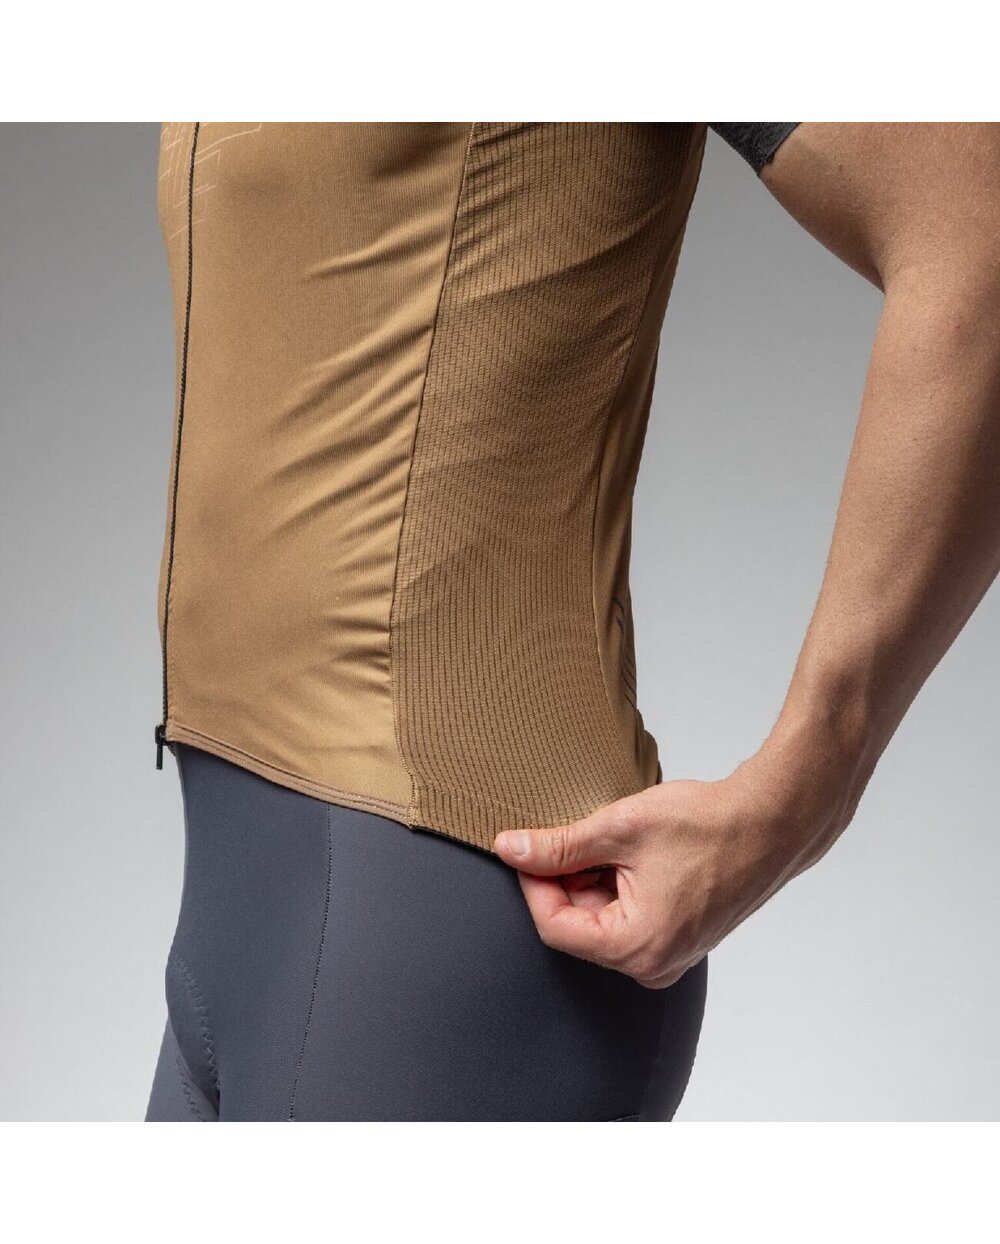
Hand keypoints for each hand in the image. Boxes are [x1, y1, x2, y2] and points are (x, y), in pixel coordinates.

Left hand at [492, 730, 857, 988]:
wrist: (771, 822)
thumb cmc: (708, 825)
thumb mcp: (620, 828)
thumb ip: (559, 846)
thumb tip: (511, 849)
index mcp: (636, 947)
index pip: (554, 927)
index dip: (532, 883)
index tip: (524, 848)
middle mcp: (652, 964)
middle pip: (577, 925)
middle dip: (566, 878)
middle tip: (575, 832)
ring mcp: (668, 954)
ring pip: (600, 919)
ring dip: (592, 879)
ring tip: (614, 839)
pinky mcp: (678, 938)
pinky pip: (627, 917)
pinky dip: (616, 884)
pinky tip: (631, 852)